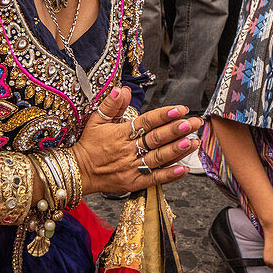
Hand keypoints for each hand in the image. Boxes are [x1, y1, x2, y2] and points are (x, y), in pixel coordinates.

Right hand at [71, 86, 201, 195]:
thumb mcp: (96, 120)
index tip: (180, 109)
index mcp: (120, 133)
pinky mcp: (133, 183)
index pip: (146, 122)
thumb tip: (121, 89)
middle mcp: (127, 150)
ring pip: (158, 158)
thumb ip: (111, 105)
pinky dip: (169, 175)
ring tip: (194, 142)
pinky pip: (154, 179)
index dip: (164, 115)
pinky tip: (183, 169)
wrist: (78, 172)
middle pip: (156, 139)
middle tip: (193, 123)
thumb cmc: (89, 144)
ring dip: (177, 150)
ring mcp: (131, 167)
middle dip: (176, 130)